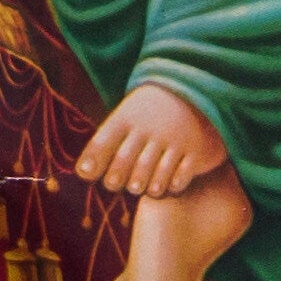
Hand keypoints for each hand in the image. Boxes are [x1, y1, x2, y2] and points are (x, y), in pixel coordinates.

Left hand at [77, 83, 225, 194]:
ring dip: (144, 185)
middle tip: (114, 184)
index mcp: (129, 118)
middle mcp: (151, 130)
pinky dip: (173, 185)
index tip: (86, 174)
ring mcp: (175, 141)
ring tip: (139, 187)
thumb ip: (105, 143)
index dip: (94, 161)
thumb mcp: (128, 116)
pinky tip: (168, 185)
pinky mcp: (196, 152)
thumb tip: (82, 173)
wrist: (198, 93)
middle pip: (126, 161)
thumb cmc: (152, 115)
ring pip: (154, 173)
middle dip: (116, 177)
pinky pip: (181, 176)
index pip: (105, 142)